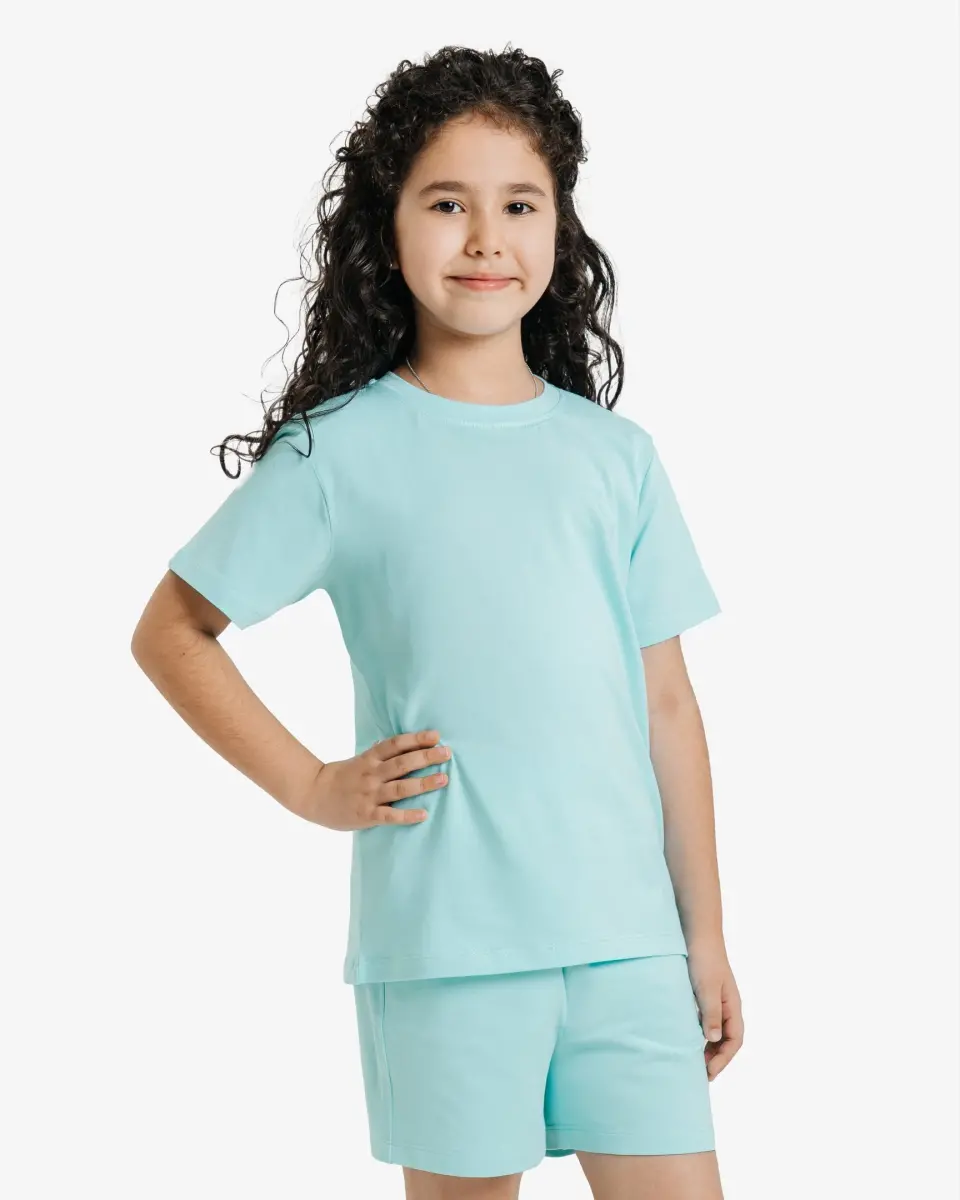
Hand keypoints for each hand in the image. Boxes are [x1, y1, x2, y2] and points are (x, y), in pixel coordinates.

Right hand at [299, 729, 450, 830]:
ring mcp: (369, 795)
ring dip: (423, 783)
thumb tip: (402, 743)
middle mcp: (372, 774)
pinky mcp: (367, 815)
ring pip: (401, 788)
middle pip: (403, 763)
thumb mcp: (359, 760)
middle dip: (426, 757)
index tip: (436, 736)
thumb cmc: (340, 777)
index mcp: (370, 759)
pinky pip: (390, 815)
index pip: (396, 745)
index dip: (416, 739)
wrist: (312, 794)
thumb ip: (379, 754)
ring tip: (443, 779)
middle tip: (447, 753)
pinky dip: (407, 815)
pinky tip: (424, 814)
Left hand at [685, 935, 743, 1080]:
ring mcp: (715, 999)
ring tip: (691, 1061)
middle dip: (715, 1058)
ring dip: (707, 1047)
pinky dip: (698, 1033)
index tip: (708, 1073)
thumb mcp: (706, 987)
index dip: (723, 1060)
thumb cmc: (703, 958)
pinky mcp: (702, 993)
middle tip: (699, 1074)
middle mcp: (727, 1005)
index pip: (734, 1041)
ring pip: (715, 1031)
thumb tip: (714, 1040)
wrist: (697, 931)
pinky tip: (684, 1037)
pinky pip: (704, 1020)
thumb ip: (711, 1013)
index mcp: (732, 1006)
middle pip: (726, 1039)